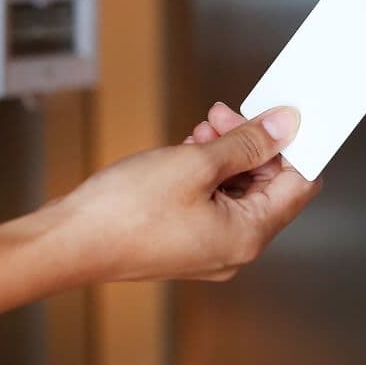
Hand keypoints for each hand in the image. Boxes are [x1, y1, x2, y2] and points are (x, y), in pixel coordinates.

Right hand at [54, 105, 321, 281]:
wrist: (66, 243)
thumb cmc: (123, 213)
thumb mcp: (195, 163)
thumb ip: (247, 143)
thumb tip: (285, 127)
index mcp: (248, 236)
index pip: (299, 186)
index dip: (294, 147)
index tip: (283, 118)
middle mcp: (235, 248)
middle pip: (268, 187)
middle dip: (253, 146)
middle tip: (227, 116)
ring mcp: (209, 247)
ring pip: (238, 190)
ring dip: (227, 154)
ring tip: (203, 130)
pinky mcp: (186, 240)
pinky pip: (213, 201)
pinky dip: (207, 173)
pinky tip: (189, 148)